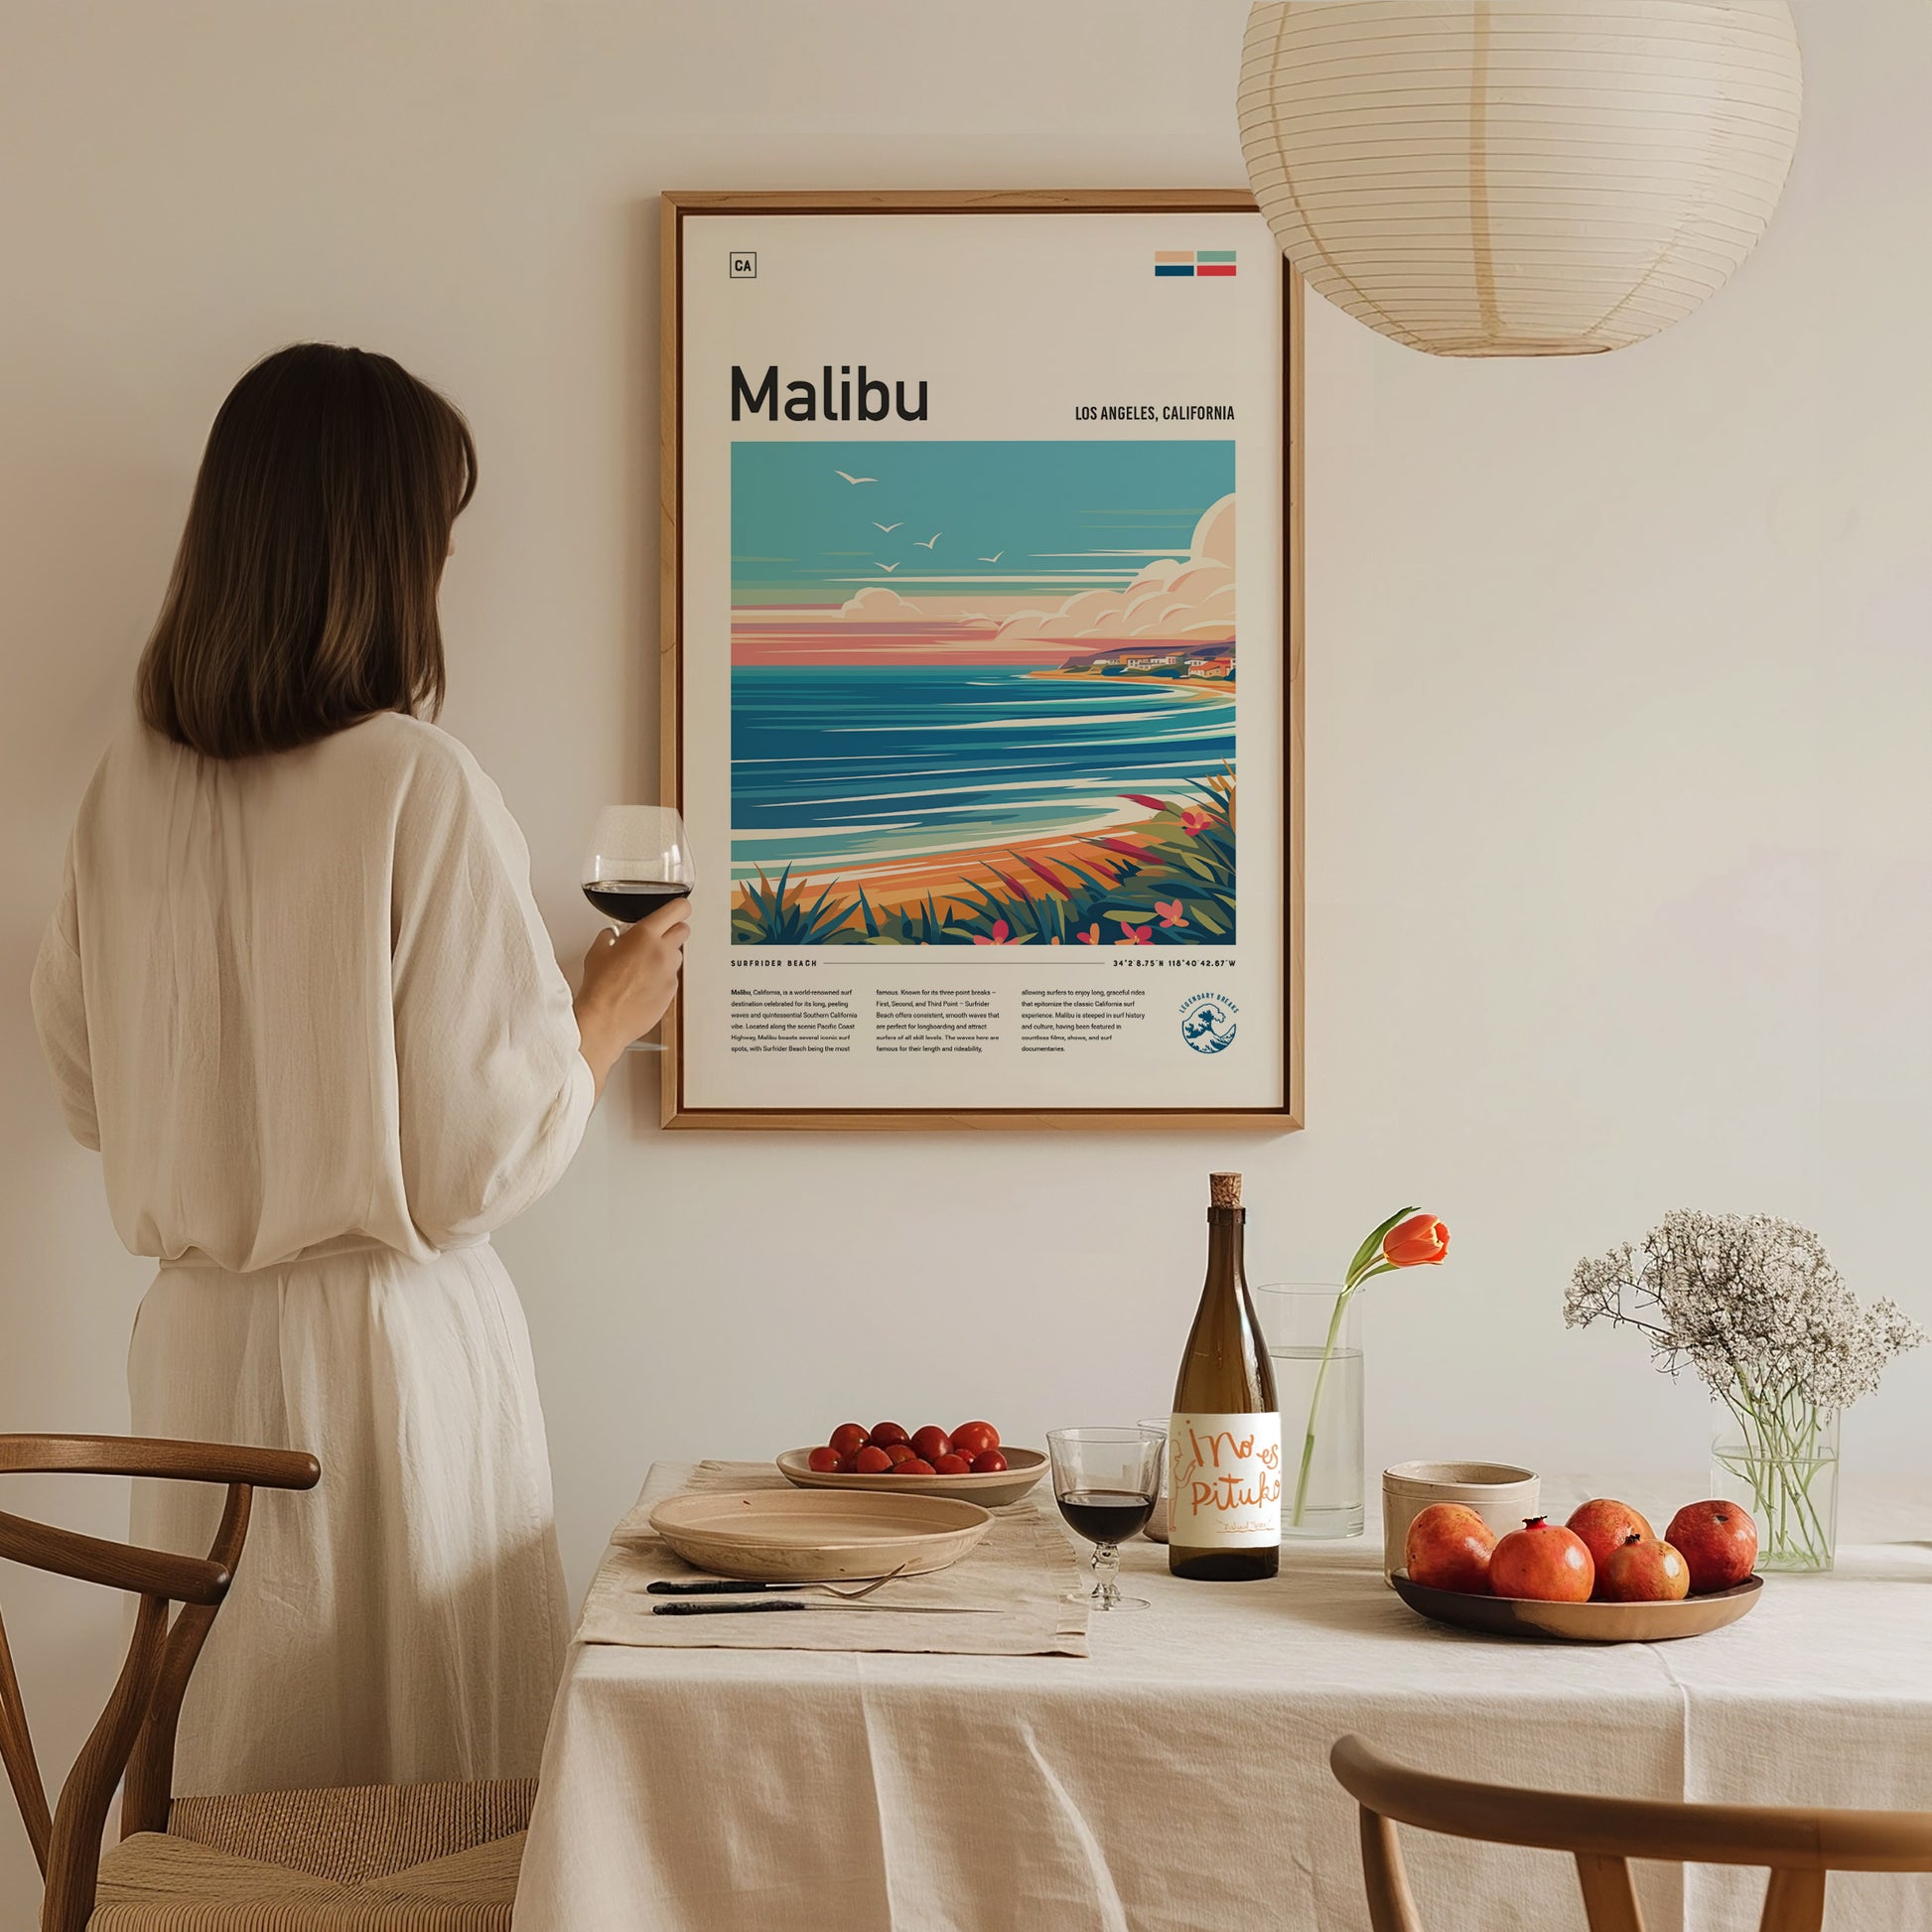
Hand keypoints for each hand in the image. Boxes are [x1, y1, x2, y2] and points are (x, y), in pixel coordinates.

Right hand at [574, 896, 689, 1094]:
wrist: (605, 1020)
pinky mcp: (671, 992)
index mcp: (645, 935)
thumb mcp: (597, 952)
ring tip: (644, 967)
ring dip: (666, 956)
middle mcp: (662, 952)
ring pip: (677, 956)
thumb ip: (610, 937)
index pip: (678, 910)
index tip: (678, 909)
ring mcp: (669, 973)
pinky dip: (662, 978)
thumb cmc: (600, 988)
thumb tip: (613, 936)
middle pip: (683, 930)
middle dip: (672, 931)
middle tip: (657, 938)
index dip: (680, 908)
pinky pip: (672, 978)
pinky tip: (644, 985)